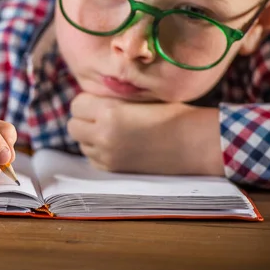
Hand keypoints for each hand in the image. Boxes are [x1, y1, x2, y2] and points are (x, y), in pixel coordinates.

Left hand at [66, 93, 223, 175]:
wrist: (196, 143)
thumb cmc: (172, 114)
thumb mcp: (139, 99)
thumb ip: (112, 99)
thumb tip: (91, 100)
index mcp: (109, 112)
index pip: (77, 104)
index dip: (87, 102)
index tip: (99, 102)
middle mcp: (103, 135)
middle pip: (73, 125)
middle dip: (84, 120)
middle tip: (101, 117)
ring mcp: (107, 155)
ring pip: (81, 143)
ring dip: (90, 137)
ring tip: (112, 131)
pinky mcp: (114, 170)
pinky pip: (92, 159)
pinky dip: (99, 152)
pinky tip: (118, 145)